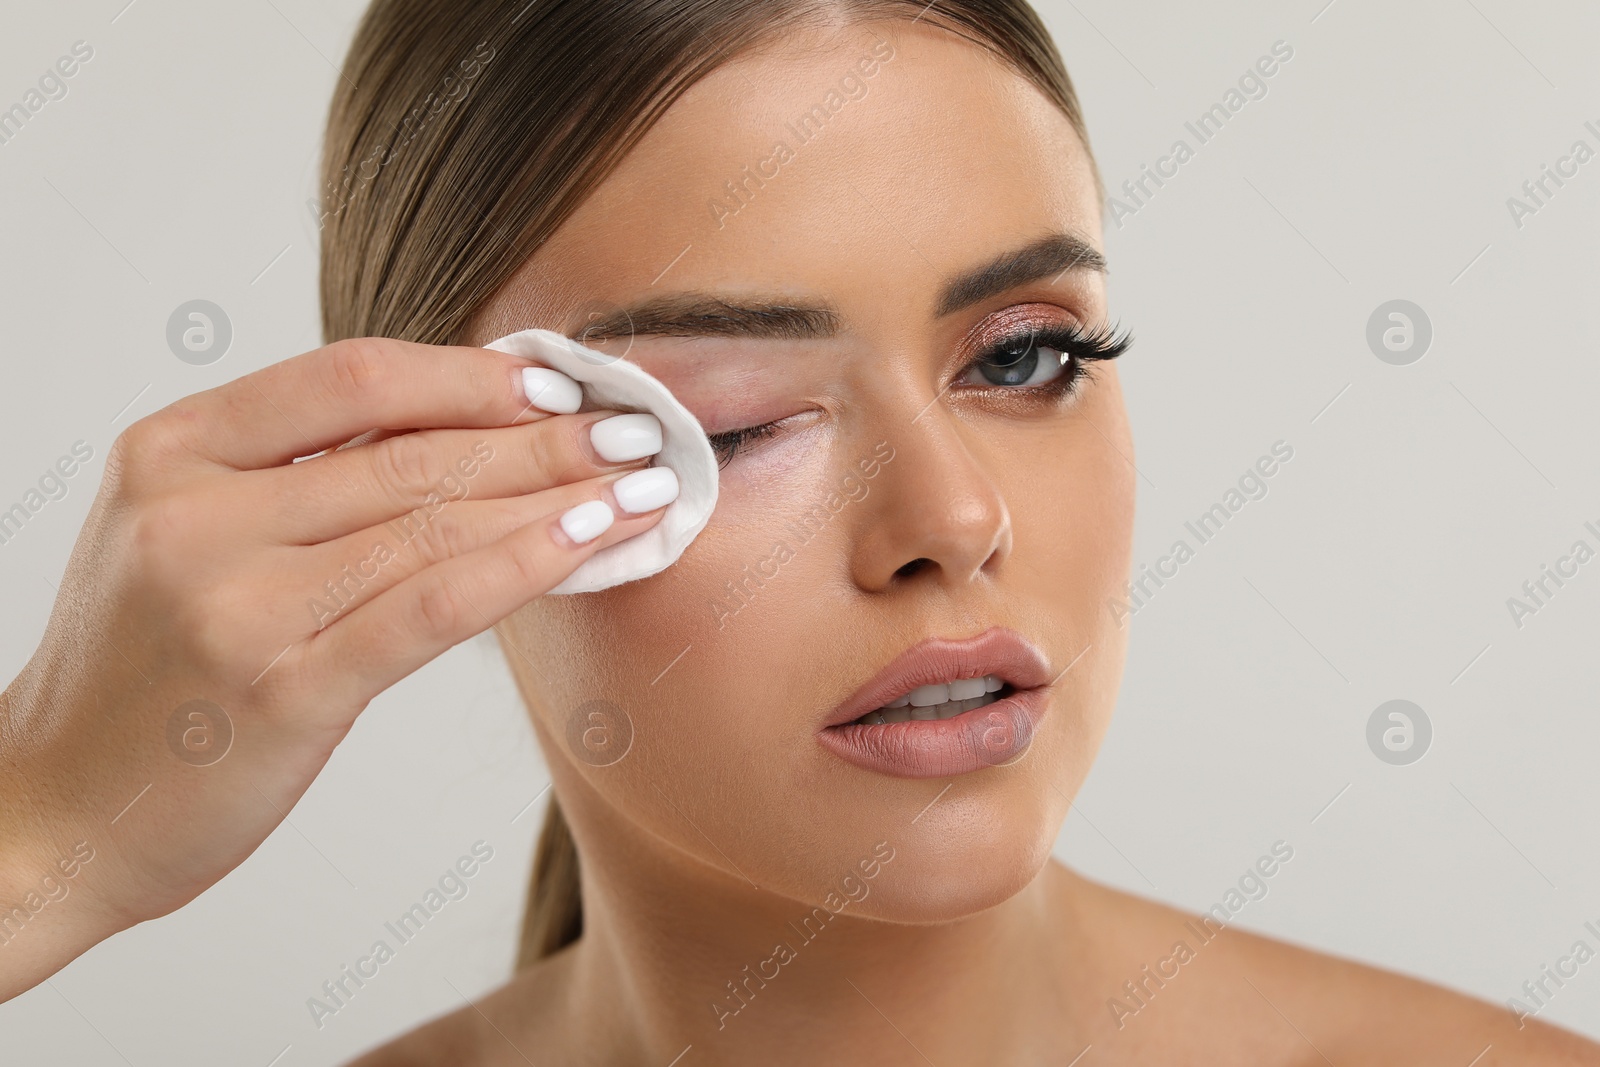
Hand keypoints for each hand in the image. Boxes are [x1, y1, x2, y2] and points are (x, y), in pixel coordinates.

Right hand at [0, 337, 675, 999]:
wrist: (53, 809)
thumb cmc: (143, 672)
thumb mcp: (182, 534)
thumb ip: (295, 476)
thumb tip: (455, 427)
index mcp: (173, 452)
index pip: (349, 379)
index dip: (467, 375)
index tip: (552, 384)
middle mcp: (197, 515)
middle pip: (410, 452)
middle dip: (542, 439)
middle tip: (635, 431)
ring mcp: (236, 603)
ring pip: (433, 524)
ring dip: (557, 498)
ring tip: (641, 486)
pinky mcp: (283, 689)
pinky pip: (430, 608)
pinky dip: (522, 566)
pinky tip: (589, 544)